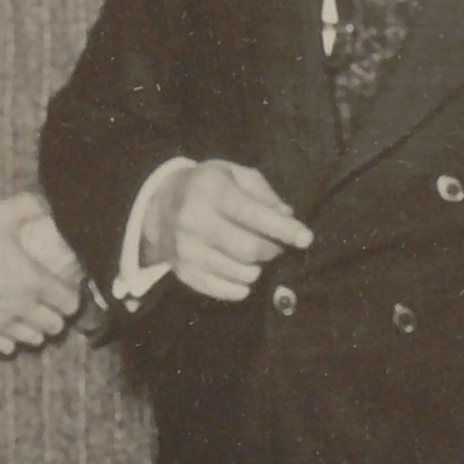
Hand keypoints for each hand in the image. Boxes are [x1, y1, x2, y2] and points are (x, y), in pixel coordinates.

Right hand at [0, 193, 81, 355]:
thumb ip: (29, 206)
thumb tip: (48, 204)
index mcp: (34, 281)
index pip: (70, 303)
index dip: (72, 295)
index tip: (65, 287)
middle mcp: (22, 309)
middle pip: (56, 326)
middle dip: (57, 314)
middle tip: (50, 302)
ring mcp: (1, 325)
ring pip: (34, 339)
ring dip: (36, 328)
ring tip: (30, 315)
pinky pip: (7, 347)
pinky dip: (11, 339)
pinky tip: (5, 324)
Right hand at [144, 161, 313, 302]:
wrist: (157, 205)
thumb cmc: (206, 186)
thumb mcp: (232, 174)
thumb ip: (262, 192)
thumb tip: (287, 216)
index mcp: (209, 190)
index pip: (253, 214)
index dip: (284, 229)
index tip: (306, 238)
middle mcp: (194, 220)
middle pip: (250, 249)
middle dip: (273, 250)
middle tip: (276, 245)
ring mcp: (185, 249)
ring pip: (240, 273)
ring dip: (257, 268)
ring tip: (255, 257)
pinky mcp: (182, 271)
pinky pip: (222, 290)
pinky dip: (240, 286)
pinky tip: (242, 273)